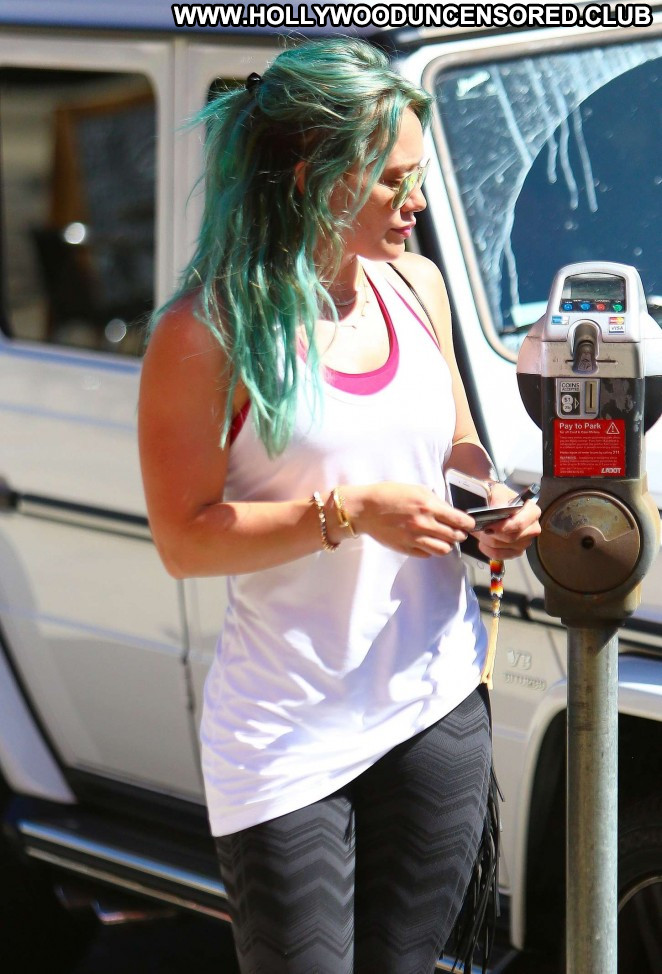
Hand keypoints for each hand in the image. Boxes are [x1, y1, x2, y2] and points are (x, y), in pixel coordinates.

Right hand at [336, 482, 475, 557]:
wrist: (365, 509)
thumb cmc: (387, 495)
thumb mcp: (415, 489)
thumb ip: (434, 500)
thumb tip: (448, 510)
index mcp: (428, 506)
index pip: (459, 520)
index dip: (468, 523)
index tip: (470, 524)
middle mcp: (424, 524)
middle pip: (454, 536)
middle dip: (459, 534)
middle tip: (458, 531)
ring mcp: (415, 538)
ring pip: (443, 549)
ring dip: (447, 544)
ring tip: (443, 538)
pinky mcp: (406, 548)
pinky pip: (427, 554)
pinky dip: (430, 549)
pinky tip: (426, 541)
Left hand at [475, 482, 541, 560]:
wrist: (496, 504)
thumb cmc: (499, 497)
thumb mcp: (499, 490)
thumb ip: (499, 497)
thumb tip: (497, 507)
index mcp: (532, 512)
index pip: (519, 524)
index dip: (503, 527)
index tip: (488, 525)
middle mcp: (532, 528)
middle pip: (510, 537)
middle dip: (492, 534)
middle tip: (480, 527)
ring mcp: (525, 542)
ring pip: (503, 546)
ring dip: (487, 540)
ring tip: (480, 532)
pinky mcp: (516, 552)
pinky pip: (500, 555)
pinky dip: (488, 550)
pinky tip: (483, 542)